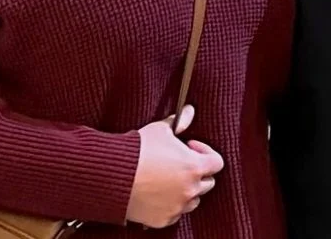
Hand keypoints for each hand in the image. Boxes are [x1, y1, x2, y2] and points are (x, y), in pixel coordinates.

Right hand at [125, 105, 224, 227]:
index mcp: (194, 167)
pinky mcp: (163, 219)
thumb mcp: (160, 129)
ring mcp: (177, 206)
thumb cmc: (138, 151)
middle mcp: (189, 189)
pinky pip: (175, 213)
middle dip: (197, 172)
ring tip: (168, 179)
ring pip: (193, 200)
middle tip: (180, 163)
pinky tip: (158, 193)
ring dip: (186, 190)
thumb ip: (180, 121)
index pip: (217, 162)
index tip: (190, 147)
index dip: (206, 152)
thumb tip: (189, 111)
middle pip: (207, 183)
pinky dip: (170, 205)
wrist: (113, 175)